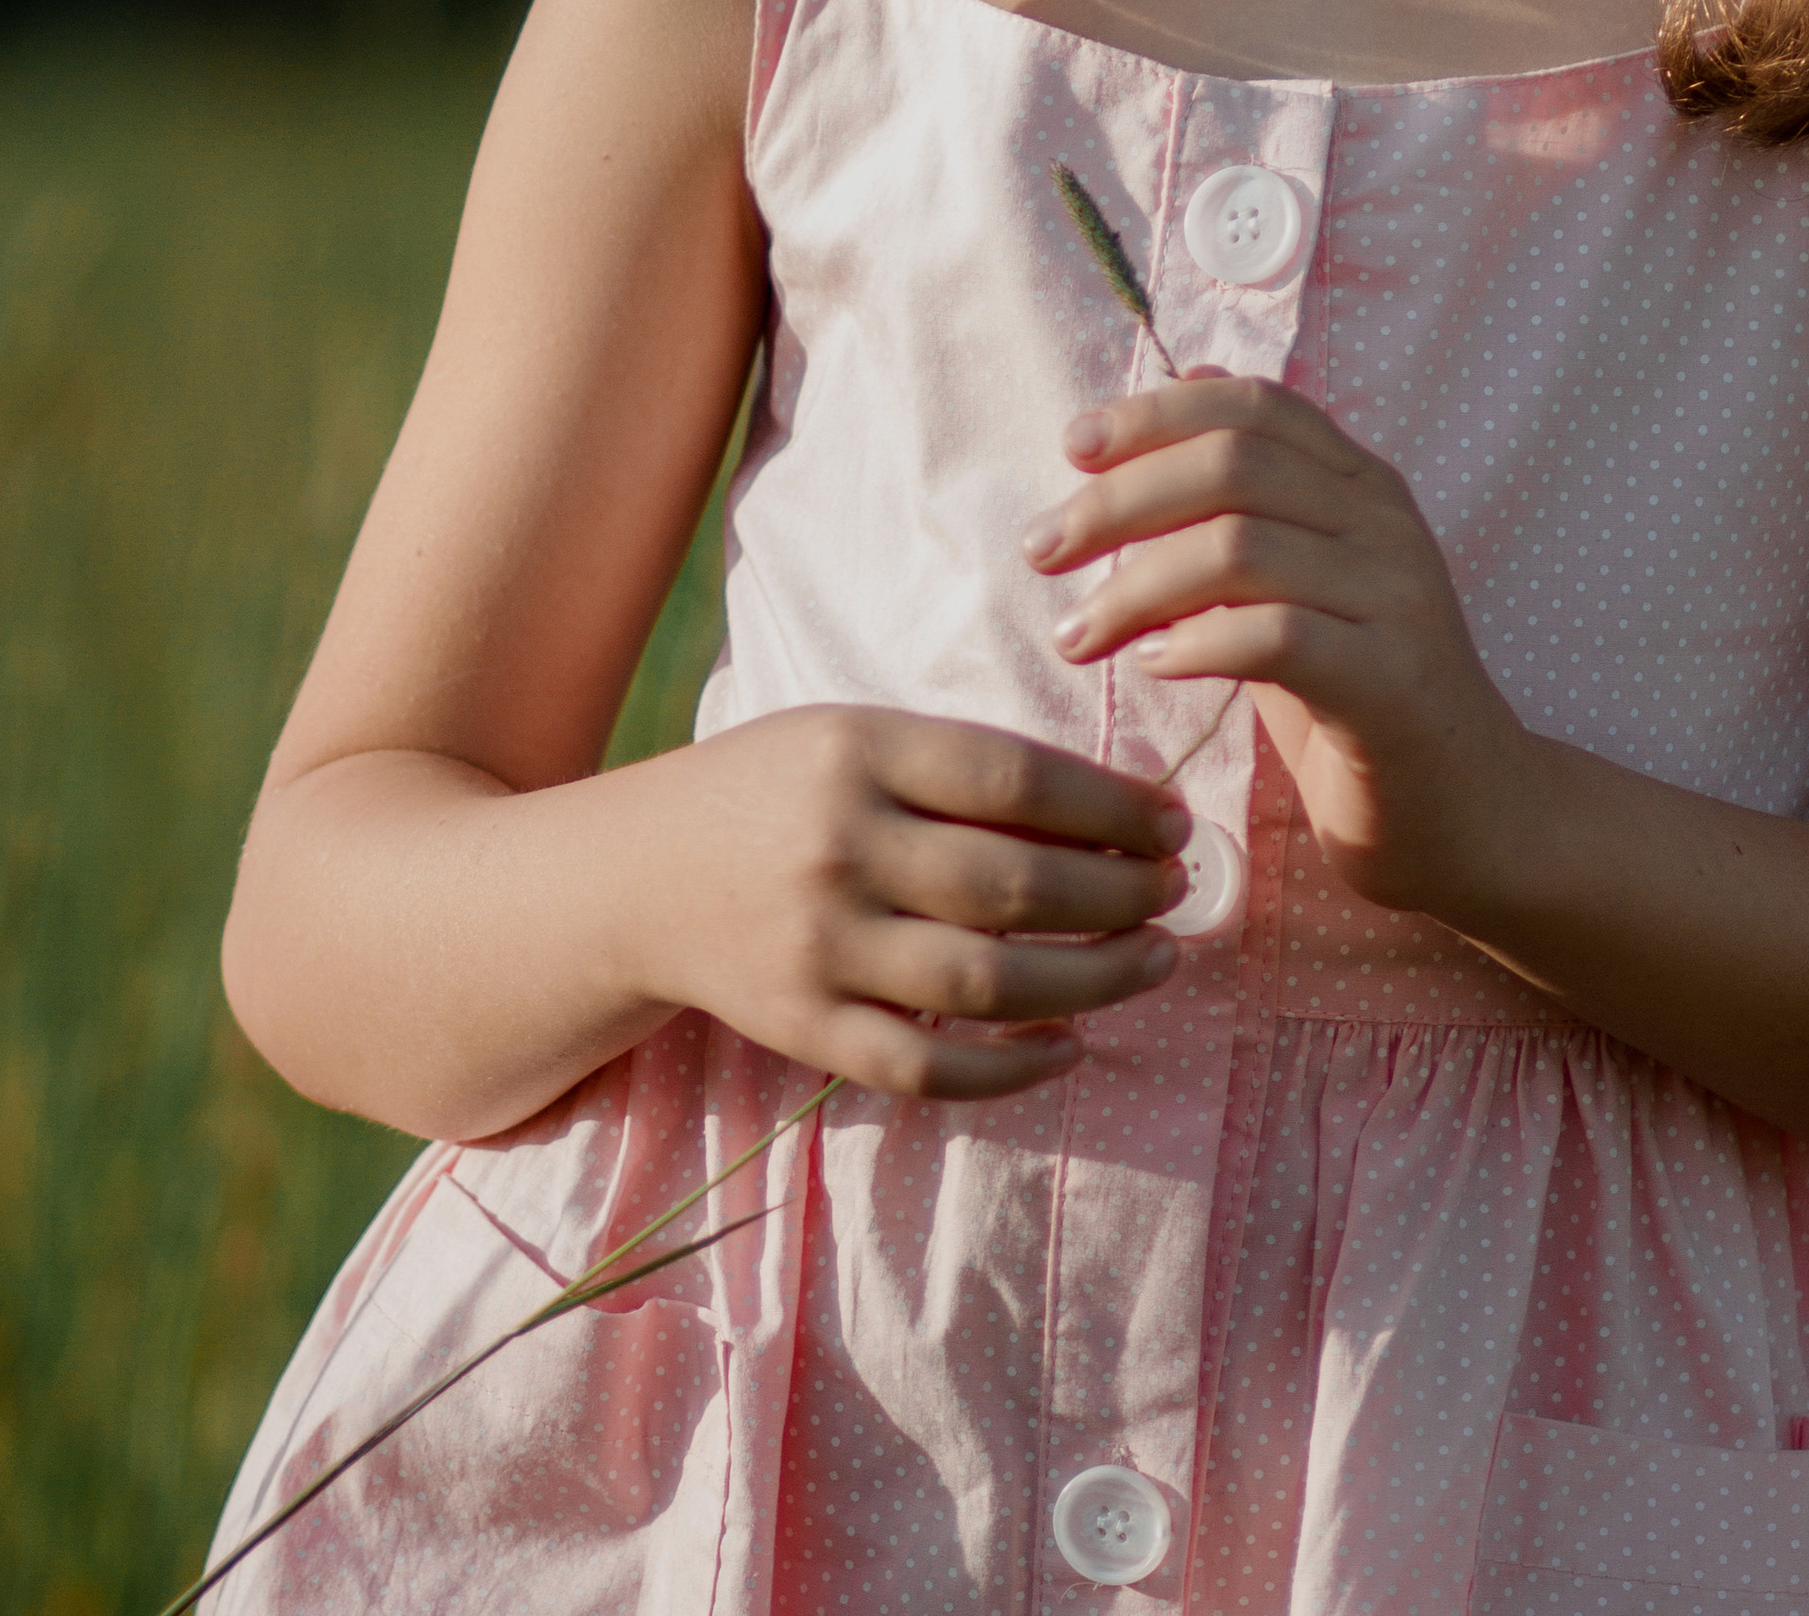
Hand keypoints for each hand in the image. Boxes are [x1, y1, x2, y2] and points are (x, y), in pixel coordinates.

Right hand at [623, 705, 1186, 1100]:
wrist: (633, 876)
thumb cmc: (772, 789)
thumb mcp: (852, 738)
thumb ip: (960, 767)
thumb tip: (1109, 810)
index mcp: (857, 753)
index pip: (1016, 780)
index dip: (1112, 806)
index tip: (1173, 823)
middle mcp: (838, 849)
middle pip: (1014, 886)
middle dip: (1119, 895)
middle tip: (1175, 895)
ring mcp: (819, 949)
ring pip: (986, 984)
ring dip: (1092, 980)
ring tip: (1153, 962)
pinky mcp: (805, 1030)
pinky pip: (926, 1067)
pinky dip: (1011, 1069)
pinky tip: (1069, 1046)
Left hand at [1022, 375, 1527, 925]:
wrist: (1476, 818)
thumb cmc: (1361, 702)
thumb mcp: (1297, 588)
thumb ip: (1244, 505)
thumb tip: (1178, 389)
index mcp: (1361, 487)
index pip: (1255, 405)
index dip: (1156, 413)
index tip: (1072, 448)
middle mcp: (1385, 526)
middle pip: (1234, 465)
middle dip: (1119, 500)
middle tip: (1042, 551)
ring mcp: (1397, 600)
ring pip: (1243, 547)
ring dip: (1137, 587)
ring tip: (1077, 634)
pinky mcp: (1393, 684)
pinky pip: (1280, 637)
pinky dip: (1199, 643)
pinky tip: (1153, 665)